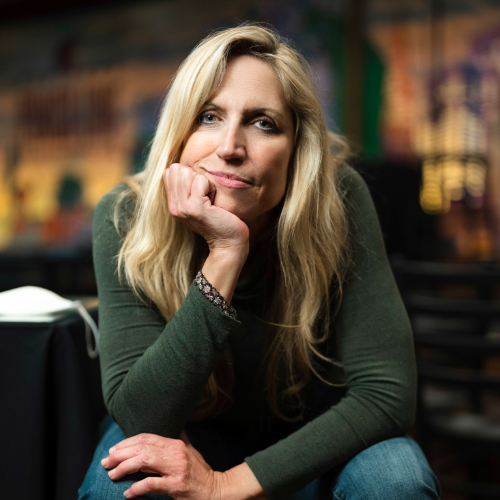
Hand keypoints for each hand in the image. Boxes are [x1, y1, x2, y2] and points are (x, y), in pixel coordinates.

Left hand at [101, 432, 221, 498]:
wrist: (216, 491)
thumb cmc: (200, 472)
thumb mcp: (190, 451)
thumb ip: (179, 439)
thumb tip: (174, 426)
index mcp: (176, 444)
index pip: (146, 437)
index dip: (127, 442)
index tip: (113, 450)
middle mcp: (175, 453)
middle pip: (142, 447)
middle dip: (120, 454)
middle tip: (106, 462)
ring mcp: (176, 469)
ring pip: (144, 461)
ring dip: (124, 467)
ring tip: (112, 475)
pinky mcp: (176, 486)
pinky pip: (151, 484)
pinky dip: (136, 489)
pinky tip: (127, 493)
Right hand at [164, 163, 248, 253]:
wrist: (229, 243)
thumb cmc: (220, 219)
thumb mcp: (198, 202)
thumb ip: (187, 188)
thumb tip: (183, 167)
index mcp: (173, 204)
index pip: (169, 171)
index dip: (188, 175)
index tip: (200, 193)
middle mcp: (174, 207)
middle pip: (177, 169)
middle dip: (197, 177)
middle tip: (207, 197)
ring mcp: (183, 208)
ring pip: (188, 173)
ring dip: (205, 182)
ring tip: (211, 200)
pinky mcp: (196, 208)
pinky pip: (200, 181)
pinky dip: (211, 187)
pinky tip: (214, 203)